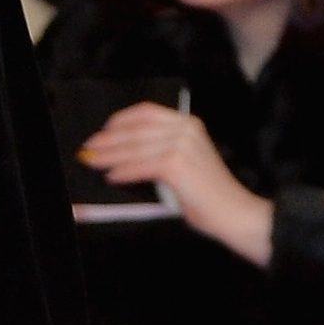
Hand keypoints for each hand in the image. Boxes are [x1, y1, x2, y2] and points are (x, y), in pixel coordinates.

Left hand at [81, 102, 275, 265]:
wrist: (234, 212)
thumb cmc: (210, 194)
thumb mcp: (186, 162)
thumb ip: (161, 151)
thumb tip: (124, 153)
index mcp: (188, 124)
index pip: (147, 112)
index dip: (121, 119)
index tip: (103, 129)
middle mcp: (185, 129)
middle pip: (136, 130)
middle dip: (108, 140)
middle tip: (88, 148)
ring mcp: (181, 145)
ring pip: (134, 148)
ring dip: (109, 156)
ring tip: (92, 161)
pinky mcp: (176, 164)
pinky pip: (140, 166)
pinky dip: (123, 171)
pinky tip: (111, 176)